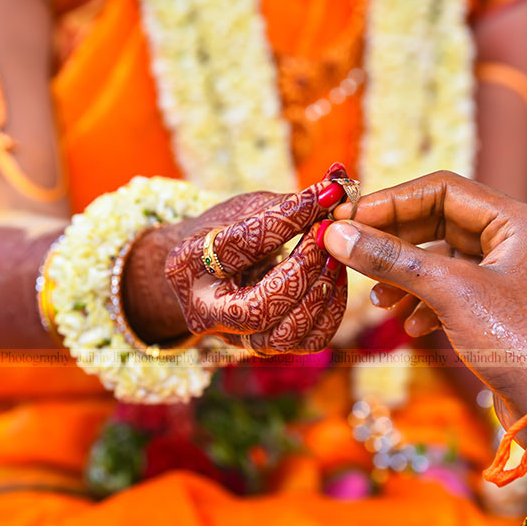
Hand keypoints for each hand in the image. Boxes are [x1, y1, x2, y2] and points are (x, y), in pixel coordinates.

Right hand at [161, 177, 347, 354]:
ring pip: (286, 335)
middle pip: (259, 309)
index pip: (240, 245)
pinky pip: (309, 340)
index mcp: (187, 268)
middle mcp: (205, 314)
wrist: (208, 274)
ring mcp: (236, 339)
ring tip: (335, 255)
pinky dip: (331, 309)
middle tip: (327, 234)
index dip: (287, 218)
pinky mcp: (266, 347)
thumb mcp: (247, 210)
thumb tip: (339, 178)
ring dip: (321, 291)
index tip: (325, 194)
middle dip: (304, 269)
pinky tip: (336, 277)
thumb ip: (288, 202)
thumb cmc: (228, 233)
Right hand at [323, 171, 526, 420]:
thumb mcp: (450, 294)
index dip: (392, 202)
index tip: (349, 217)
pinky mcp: (502, 309)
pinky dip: (426, 302)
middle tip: (351, 252)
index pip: (443, 190)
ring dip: (406, 276)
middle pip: (441, 222)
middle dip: (395, 242)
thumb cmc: (521, 343)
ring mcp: (511, 276)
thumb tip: (338, 234)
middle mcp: (518, 241)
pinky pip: (454, 290)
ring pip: (444, 260)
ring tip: (379, 302)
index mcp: (519, 222)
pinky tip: (409, 327)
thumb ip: (393, 260)